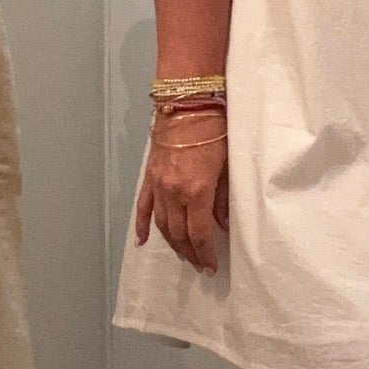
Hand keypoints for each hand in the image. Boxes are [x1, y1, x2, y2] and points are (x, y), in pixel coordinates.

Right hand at [134, 110, 228, 274]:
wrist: (187, 103)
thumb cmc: (213, 128)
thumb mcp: (226, 165)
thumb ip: (222, 198)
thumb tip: (222, 223)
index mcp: (197, 191)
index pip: (200, 233)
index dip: (205, 252)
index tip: (210, 265)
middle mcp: (174, 192)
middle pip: (179, 233)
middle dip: (190, 252)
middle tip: (199, 264)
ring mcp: (159, 185)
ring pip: (161, 224)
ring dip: (171, 243)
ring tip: (182, 254)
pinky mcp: (149, 176)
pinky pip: (144, 206)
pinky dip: (142, 225)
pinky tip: (142, 240)